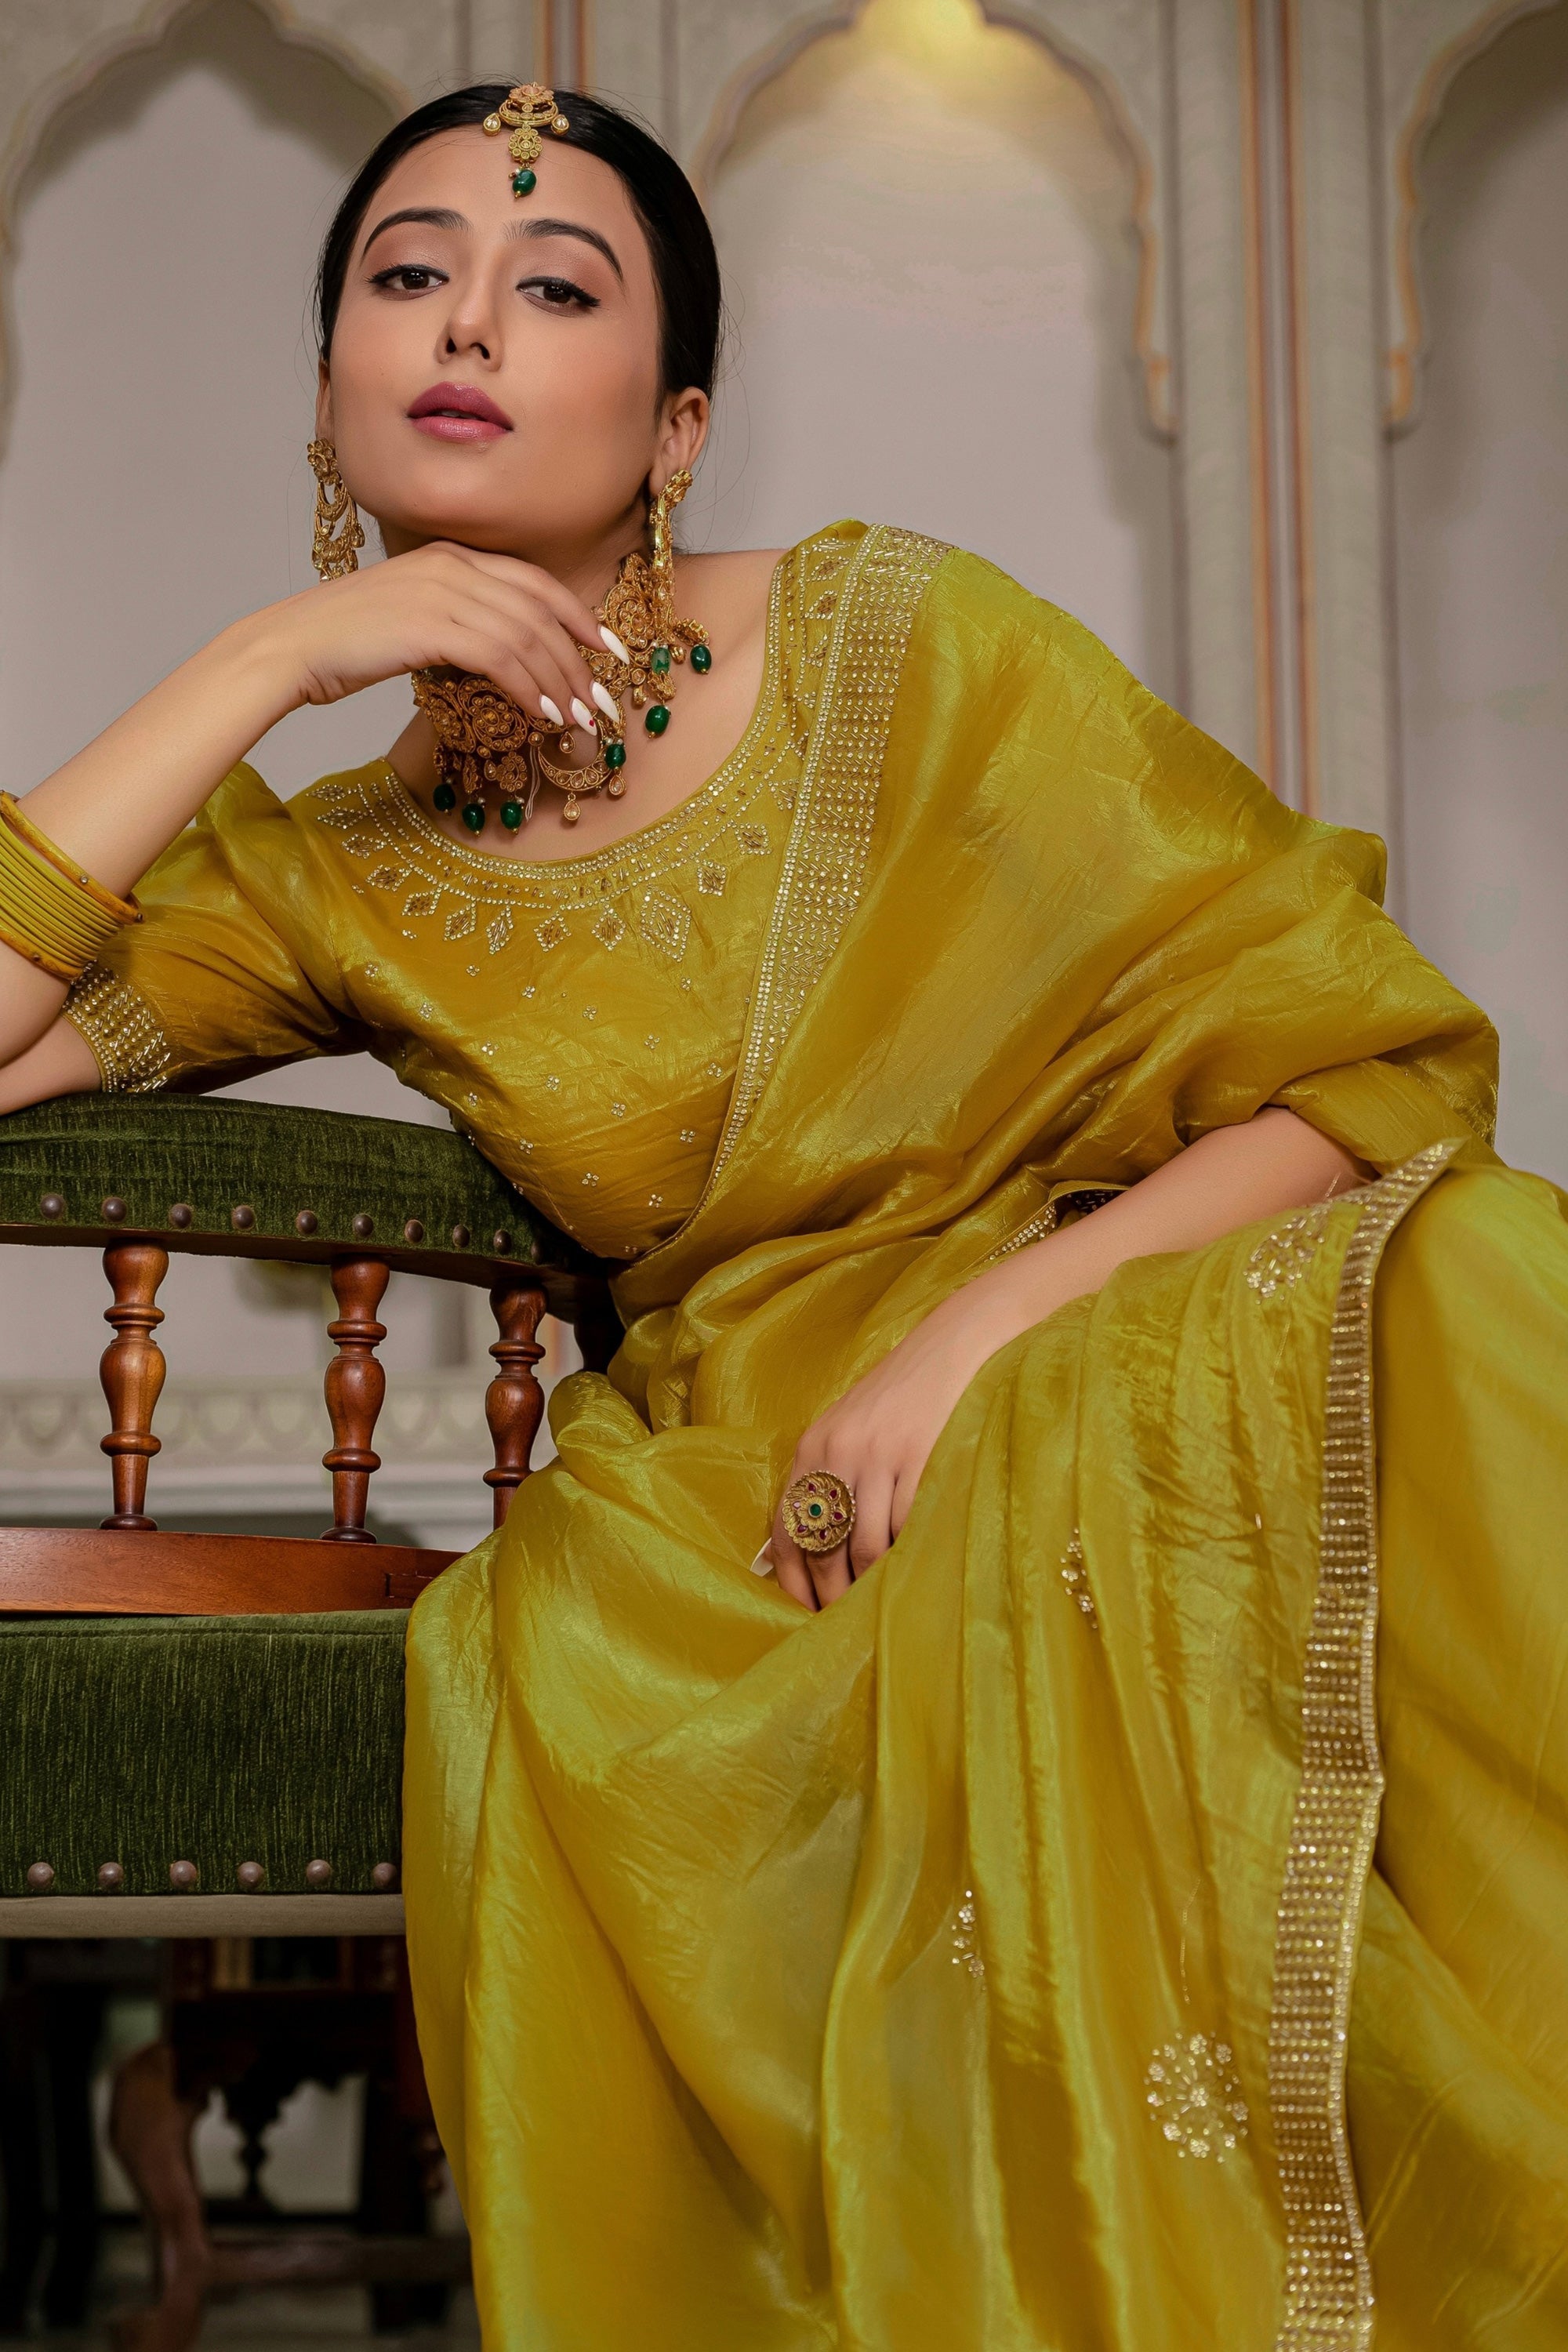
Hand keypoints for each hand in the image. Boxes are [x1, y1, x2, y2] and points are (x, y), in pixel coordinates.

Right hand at [263, 541, 605, 725]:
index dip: (579, 617)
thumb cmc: (346, 644)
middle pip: (540, 609)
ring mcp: (441, 591)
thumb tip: (505, 662)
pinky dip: (528, 688)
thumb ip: (458, 624)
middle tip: (601, 702)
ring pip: (526, 635)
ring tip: (577, 721)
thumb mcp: (412, 620)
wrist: (290, 647)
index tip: (609, 651)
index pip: (534, 582)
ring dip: (559, 682)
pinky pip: (500, 656)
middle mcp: (451, 564)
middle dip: (580, 659)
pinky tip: (541, 716)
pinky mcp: (430, 624)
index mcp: (450, 555)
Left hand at [766, 1281, 1025, 1609]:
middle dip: (832, 1593)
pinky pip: (907, 1526)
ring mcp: (880, 1456)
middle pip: (824, 1546)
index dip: (793, 1579)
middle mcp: (838, 1451)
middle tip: (845, 1624)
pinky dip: (907, 1556)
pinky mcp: (921, 1458)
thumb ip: (833, 1474)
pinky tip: (913, 1571)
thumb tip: (821, 1548)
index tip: (803, 1613)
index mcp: (814, 1446)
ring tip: (881, 1605)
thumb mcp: (853, 1428)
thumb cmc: (905, 1395)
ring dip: (871, 1583)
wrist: (956, 1344)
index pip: (787, 1527)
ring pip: (865, 1545)